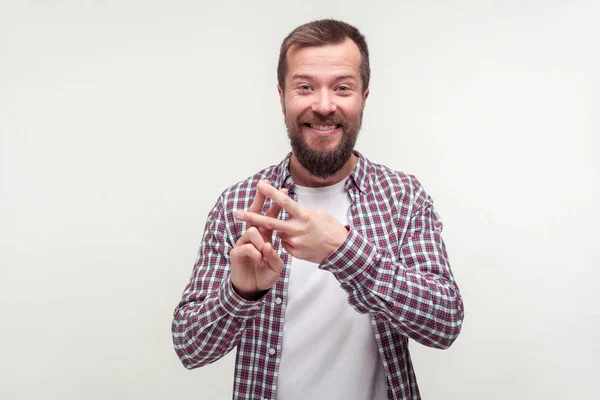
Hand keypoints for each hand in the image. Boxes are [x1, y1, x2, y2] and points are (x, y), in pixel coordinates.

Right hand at [229, 180, 286, 299]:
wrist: (251, 288)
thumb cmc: (265, 274)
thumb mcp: (276, 265)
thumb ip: (275, 254)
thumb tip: (269, 245)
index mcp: (264, 236)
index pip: (270, 216)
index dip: (276, 203)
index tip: (284, 190)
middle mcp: (253, 236)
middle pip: (254, 213)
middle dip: (260, 199)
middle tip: (263, 186)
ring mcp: (243, 243)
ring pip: (251, 230)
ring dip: (261, 241)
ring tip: (266, 252)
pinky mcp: (236, 252)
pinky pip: (246, 246)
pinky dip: (255, 253)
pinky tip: (260, 260)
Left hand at [234, 181, 348, 263]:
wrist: (341, 252)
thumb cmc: (332, 229)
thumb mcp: (319, 214)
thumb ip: (302, 213)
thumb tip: (291, 210)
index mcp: (304, 216)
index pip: (284, 203)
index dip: (271, 193)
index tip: (259, 185)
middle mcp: (297, 229)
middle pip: (270, 222)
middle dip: (252, 218)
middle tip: (237, 213)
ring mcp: (295, 243)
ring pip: (279, 234)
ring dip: (282, 231)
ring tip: (301, 232)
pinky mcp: (294, 253)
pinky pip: (285, 244)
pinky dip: (289, 241)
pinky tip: (303, 242)